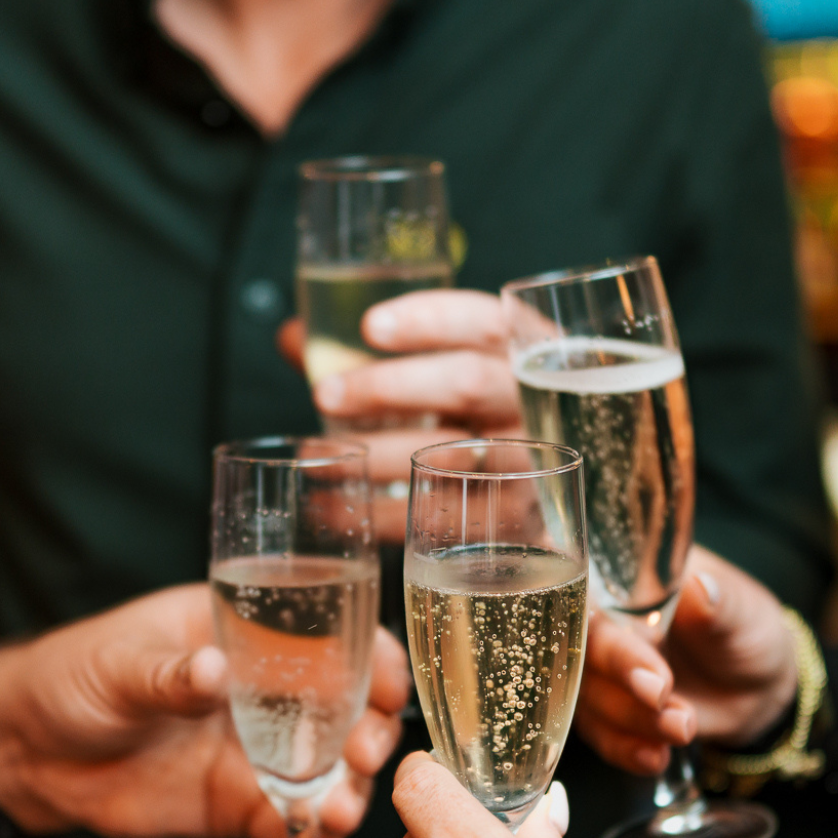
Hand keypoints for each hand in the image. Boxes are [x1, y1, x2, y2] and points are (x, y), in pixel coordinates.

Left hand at [0, 584, 409, 837]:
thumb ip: (164, 674)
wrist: (27, 755)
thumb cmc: (70, 679)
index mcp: (245, 635)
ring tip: (339, 817)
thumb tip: (210, 671)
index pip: (330, 637)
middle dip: (367, 735)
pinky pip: (289, 828)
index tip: (387, 687)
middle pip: (346, 711)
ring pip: (327, 774)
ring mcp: (257, 753)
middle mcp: (266, 693)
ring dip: (346, 795)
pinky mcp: (239, 806)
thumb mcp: (113, 666)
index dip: (370, 659)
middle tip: (362, 760)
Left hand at [278, 290, 523, 539]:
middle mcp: (536, 400)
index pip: (482, 321)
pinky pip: (445, 515)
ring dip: (378, 457)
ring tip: (316, 457)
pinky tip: (332, 507)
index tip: (369, 327)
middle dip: (390, 388)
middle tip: (324, 396)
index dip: (430, 320)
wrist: (543, 485)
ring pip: (455, 456)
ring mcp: (533, 460)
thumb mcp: (444, 370)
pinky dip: (381, 514)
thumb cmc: (478, 411)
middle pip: (466, 384)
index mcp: (523, 348)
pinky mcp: (517, 517)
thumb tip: (293, 337)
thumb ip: (371, 353)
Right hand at [575, 547, 797, 775]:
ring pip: (588, 698)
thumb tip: (701, 588)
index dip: (604, 630)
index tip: (645, 662)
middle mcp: (604, 625)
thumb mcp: (743, 613)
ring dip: (634, 719)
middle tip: (660, 695)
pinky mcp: (606, 712)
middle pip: (580, 652)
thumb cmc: (747, 633)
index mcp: (625, 585)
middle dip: (619, 678)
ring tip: (684, 726)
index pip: (589, 598)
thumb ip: (719, 602)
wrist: (757, 687)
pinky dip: (625, 749)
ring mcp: (601, 672)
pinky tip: (654, 758)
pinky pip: (600, 736)